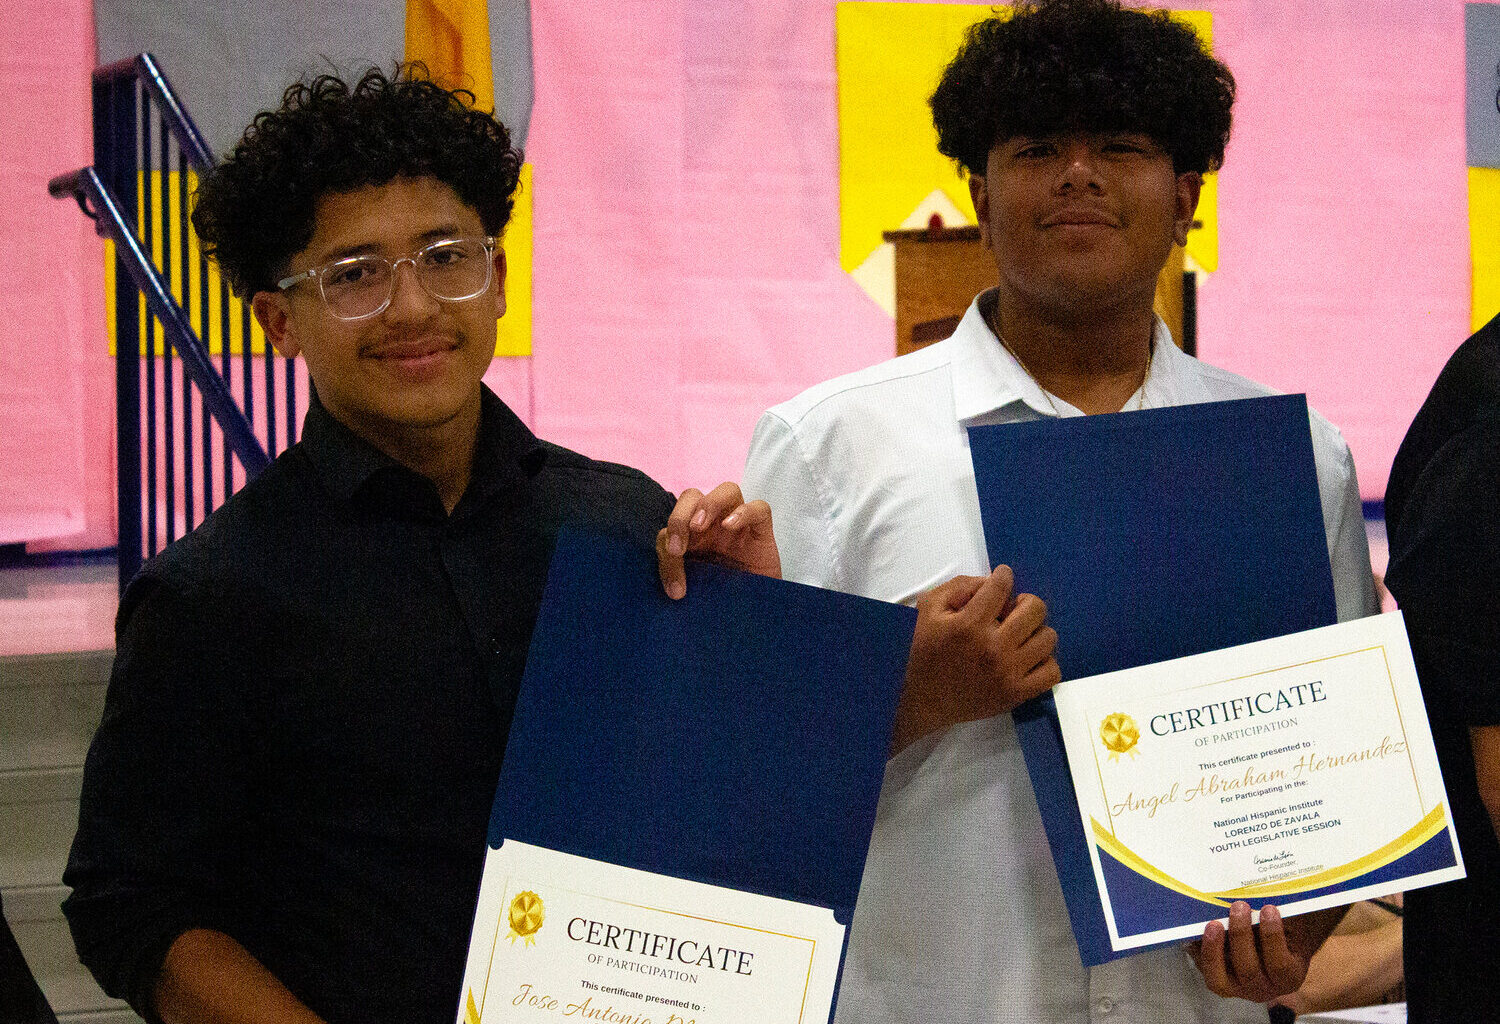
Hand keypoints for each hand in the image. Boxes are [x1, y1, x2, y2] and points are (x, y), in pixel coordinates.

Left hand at [657, 482, 780, 599]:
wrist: (756, 617)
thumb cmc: (725, 600)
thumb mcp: (698, 589)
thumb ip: (683, 579)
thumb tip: (673, 588)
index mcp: (693, 535)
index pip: (672, 525)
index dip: (666, 546)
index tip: (673, 583)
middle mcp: (715, 524)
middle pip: (692, 496)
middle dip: (679, 516)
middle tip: (678, 548)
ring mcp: (740, 525)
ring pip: (728, 490)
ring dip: (708, 504)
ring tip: (698, 528)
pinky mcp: (763, 532)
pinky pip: (760, 508)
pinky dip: (744, 512)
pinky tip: (731, 526)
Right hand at [890, 565, 1059, 753]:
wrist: (921, 700)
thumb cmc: (924, 651)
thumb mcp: (928, 610)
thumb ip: (958, 587)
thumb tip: (990, 582)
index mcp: (968, 625)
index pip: (1001, 586)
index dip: (1003, 575)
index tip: (1002, 578)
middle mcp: (993, 647)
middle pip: (1035, 609)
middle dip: (1025, 601)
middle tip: (1013, 608)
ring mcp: (1008, 673)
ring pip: (1048, 638)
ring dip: (1036, 630)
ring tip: (1021, 634)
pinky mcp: (1016, 694)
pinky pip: (1051, 672)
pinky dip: (1045, 661)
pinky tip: (1028, 658)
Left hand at [1189, 902, 1314, 1002]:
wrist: (1274, 947)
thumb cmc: (1287, 933)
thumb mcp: (1295, 926)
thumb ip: (1289, 916)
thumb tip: (1278, 892)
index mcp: (1288, 976)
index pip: (1281, 965)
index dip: (1273, 937)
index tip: (1269, 908)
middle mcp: (1263, 989)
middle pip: (1248, 969)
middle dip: (1241, 935)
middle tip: (1239, 906)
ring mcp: (1237, 988)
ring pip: (1220, 977)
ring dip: (1214, 948)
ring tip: (1214, 922)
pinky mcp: (1216, 979)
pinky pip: (1203, 969)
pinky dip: (1198, 950)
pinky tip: (1195, 930)